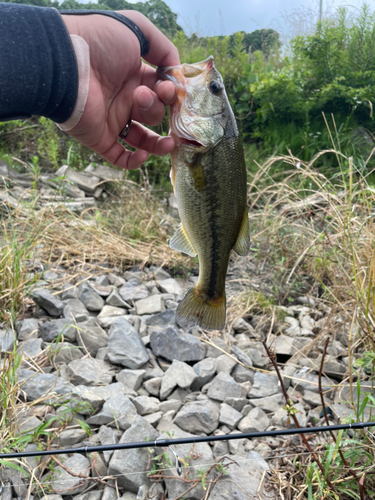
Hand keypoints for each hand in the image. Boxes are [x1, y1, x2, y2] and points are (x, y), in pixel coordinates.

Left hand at [62, 11, 179, 168]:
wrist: (66, 62)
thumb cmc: (99, 43)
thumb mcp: (137, 30)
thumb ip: (163, 47)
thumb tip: (176, 71)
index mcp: (133, 76)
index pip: (160, 90)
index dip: (169, 92)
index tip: (168, 89)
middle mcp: (124, 99)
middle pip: (154, 113)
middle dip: (158, 106)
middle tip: (143, 95)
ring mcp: (112, 120)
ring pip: (142, 139)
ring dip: (159, 143)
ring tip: (169, 142)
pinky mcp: (101, 138)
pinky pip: (120, 158)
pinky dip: (134, 161)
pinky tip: (144, 154)